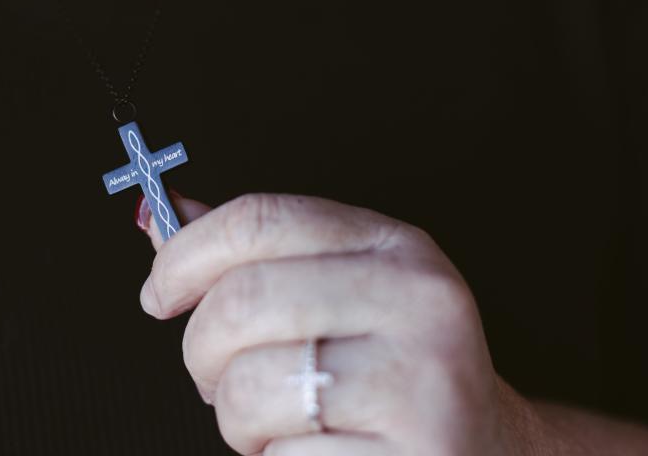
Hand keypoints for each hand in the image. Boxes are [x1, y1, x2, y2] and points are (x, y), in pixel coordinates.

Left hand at [136, 193, 535, 455]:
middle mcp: (417, 300)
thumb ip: (251, 258)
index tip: (160, 293)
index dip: (184, 256)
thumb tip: (160, 215)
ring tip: (278, 419)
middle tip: (217, 375)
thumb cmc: (389, 370)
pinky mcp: (415, 455)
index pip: (258, 220)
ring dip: (237, 418)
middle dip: (201, 352)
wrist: (487, 451)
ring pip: (248, 387)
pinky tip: (320, 450)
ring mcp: (421, 381)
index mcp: (390, 246)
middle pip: (240, 302)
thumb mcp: (335, 292)